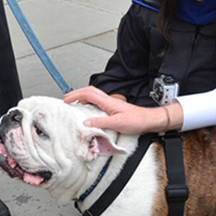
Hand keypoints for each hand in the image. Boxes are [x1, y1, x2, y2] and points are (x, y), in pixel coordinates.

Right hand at [64, 86, 181, 133]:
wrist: (149, 121)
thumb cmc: (137, 121)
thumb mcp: (117, 123)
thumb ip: (100, 122)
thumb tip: (86, 123)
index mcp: (108, 102)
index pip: (88, 94)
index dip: (76, 95)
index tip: (66, 99)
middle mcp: (110, 101)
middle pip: (90, 91)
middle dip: (77, 93)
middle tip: (67, 99)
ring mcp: (112, 104)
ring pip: (94, 96)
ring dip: (83, 97)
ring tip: (74, 103)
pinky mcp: (114, 108)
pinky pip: (98, 102)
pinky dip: (89, 103)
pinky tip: (89, 110)